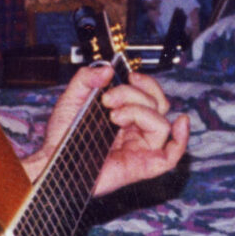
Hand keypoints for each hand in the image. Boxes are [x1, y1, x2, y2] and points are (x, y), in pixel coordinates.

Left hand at [23, 65, 189, 195]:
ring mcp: (140, 148)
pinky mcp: (142, 166)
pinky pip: (171, 156)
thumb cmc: (61, 137)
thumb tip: (108, 69)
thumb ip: (87, 78)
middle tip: (109, 99)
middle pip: (157, 105)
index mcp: (125, 115)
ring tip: (114, 117)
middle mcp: (136, 131)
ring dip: (139, 112)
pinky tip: (180, 125)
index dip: (146, 83)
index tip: (130, 76)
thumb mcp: (71, 98)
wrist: (52, 160)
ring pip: (162, 123)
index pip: (151, 96)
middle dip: (134, 94)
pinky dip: (182, 140)